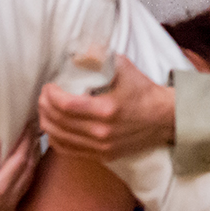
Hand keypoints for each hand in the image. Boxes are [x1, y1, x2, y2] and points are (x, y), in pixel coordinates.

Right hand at [0, 127, 40, 210]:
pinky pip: (24, 189)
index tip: (29, 124)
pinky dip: (28, 173)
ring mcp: (10, 207)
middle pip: (30, 168)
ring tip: (33, 142)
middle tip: (35, 129)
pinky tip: (25, 165)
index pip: (20, 158)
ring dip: (33, 160)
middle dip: (33, 147)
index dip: (26, 140)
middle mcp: (9, 198)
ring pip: (30, 179)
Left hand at [38, 55, 174, 159]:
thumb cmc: (143, 91)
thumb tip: (74, 54)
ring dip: (47, 122)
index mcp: (107, 109)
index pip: (65, 105)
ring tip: (46, 109)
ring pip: (59, 138)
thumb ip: (97, 58)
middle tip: (44, 95)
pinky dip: (56, 139)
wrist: (164, 118)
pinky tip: (54, 127)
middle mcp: (102, 132)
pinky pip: (68, 150)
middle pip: (58, 122)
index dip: (50, 95)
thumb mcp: (123, 67)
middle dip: (45, 106)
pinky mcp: (102, 156)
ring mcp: (102, 147)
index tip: (49, 85)